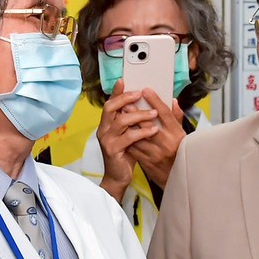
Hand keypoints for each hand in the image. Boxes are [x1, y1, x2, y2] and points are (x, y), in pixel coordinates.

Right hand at [96, 82, 159, 200]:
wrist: (118, 177)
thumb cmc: (127, 155)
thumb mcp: (132, 135)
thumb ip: (135, 121)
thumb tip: (150, 106)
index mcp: (107, 124)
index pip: (110, 103)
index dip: (116, 92)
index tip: (123, 80)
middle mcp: (104, 129)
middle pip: (110, 107)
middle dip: (125, 98)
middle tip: (140, 93)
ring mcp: (107, 140)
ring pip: (121, 121)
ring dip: (139, 115)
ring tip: (154, 113)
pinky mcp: (113, 150)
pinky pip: (128, 137)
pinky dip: (142, 132)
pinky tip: (153, 130)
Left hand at [124, 88, 188, 188]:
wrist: (175, 178)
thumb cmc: (180, 153)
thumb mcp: (183, 135)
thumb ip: (177, 117)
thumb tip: (173, 100)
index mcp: (176, 134)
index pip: (164, 113)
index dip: (154, 100)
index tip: (146, 90)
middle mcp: (166, 143)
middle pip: (147, 123)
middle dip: (135, 110)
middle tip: (126, 100)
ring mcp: (155, 153)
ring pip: (137, 135)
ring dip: (127, 124)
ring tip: (120, 113)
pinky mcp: (146, 161)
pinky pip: (133, 147)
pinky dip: (127, 138)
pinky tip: (121, 130)